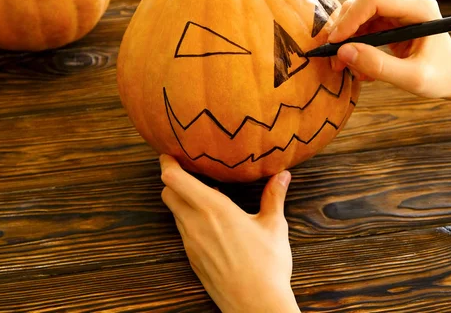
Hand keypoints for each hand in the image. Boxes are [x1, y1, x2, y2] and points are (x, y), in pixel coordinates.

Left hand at [159, 155, 299, 312]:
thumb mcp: (274, 226)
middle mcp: (195, 223)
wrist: (255, 305)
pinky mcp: (192, 258)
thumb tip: (282, 174)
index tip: (170, 152)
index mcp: (213, 209)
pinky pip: (183, 230)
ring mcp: (191, 243)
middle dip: (173, 179)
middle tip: (187, 169)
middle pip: (168, 193)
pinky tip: (210, 221)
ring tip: (202, 193)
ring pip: (175, 212)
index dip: (167, 163)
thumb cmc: (266, 265)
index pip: (174, 180)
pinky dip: (189, 218)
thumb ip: (274, 196)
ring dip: (182, 199)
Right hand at [328, 0, 450, 99]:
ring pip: (356, 15)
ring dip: (347, 42)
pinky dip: (355, 44)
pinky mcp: (390, 15)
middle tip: (336, 63)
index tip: (335, 45)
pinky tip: (362, 65)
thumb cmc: (441, 76)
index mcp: (419, 7)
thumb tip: (342, 52)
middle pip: (360, 4)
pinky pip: (361, 24)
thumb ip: (377, 65)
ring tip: (349, 69)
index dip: (349, 19)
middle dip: (343, 33)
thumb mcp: (411, 78)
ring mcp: (397, 5)